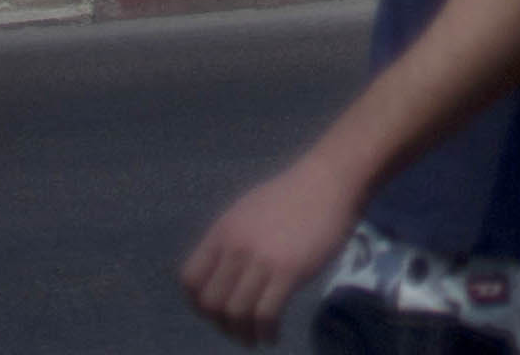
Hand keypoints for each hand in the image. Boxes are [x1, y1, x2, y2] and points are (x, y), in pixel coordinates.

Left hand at [181, 157, 360, 344]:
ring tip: (255, 339)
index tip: (215, 313)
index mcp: (222, 232)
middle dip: (221, 324)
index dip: (198, 304)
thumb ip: (231, 239)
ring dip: (243, 334)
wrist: (329, 180)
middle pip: (211, 303)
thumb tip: (222, 272)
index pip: (190, 280)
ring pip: (237, 313)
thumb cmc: (292, 195)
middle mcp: (235, 247)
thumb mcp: (248, 210)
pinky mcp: (289, 271)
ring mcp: (262, 259)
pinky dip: (266, 332)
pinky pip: (266, 314)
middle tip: (237, 330)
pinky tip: (273, 336)